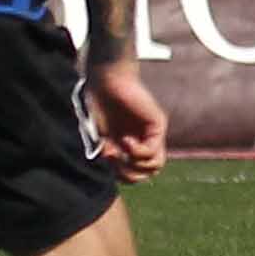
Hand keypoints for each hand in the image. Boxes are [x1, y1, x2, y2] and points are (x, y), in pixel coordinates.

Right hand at [86, 60, 167, 183]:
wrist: (106, 80)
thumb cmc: (98, 104)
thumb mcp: (99, 137)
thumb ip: (107, 155)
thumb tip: (112, 174)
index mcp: (129, 145)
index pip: (135, 174)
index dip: (120, 175)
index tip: (105, 160)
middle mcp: (143, 141)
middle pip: (147, 173)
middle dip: (128, 174)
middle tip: (113, 160)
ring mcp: (151, 134)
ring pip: (155, 166)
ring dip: (134, 165)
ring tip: (120, 152)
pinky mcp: (157, 125)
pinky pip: (153, 151)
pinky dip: (137, 152)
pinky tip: (125, 141)